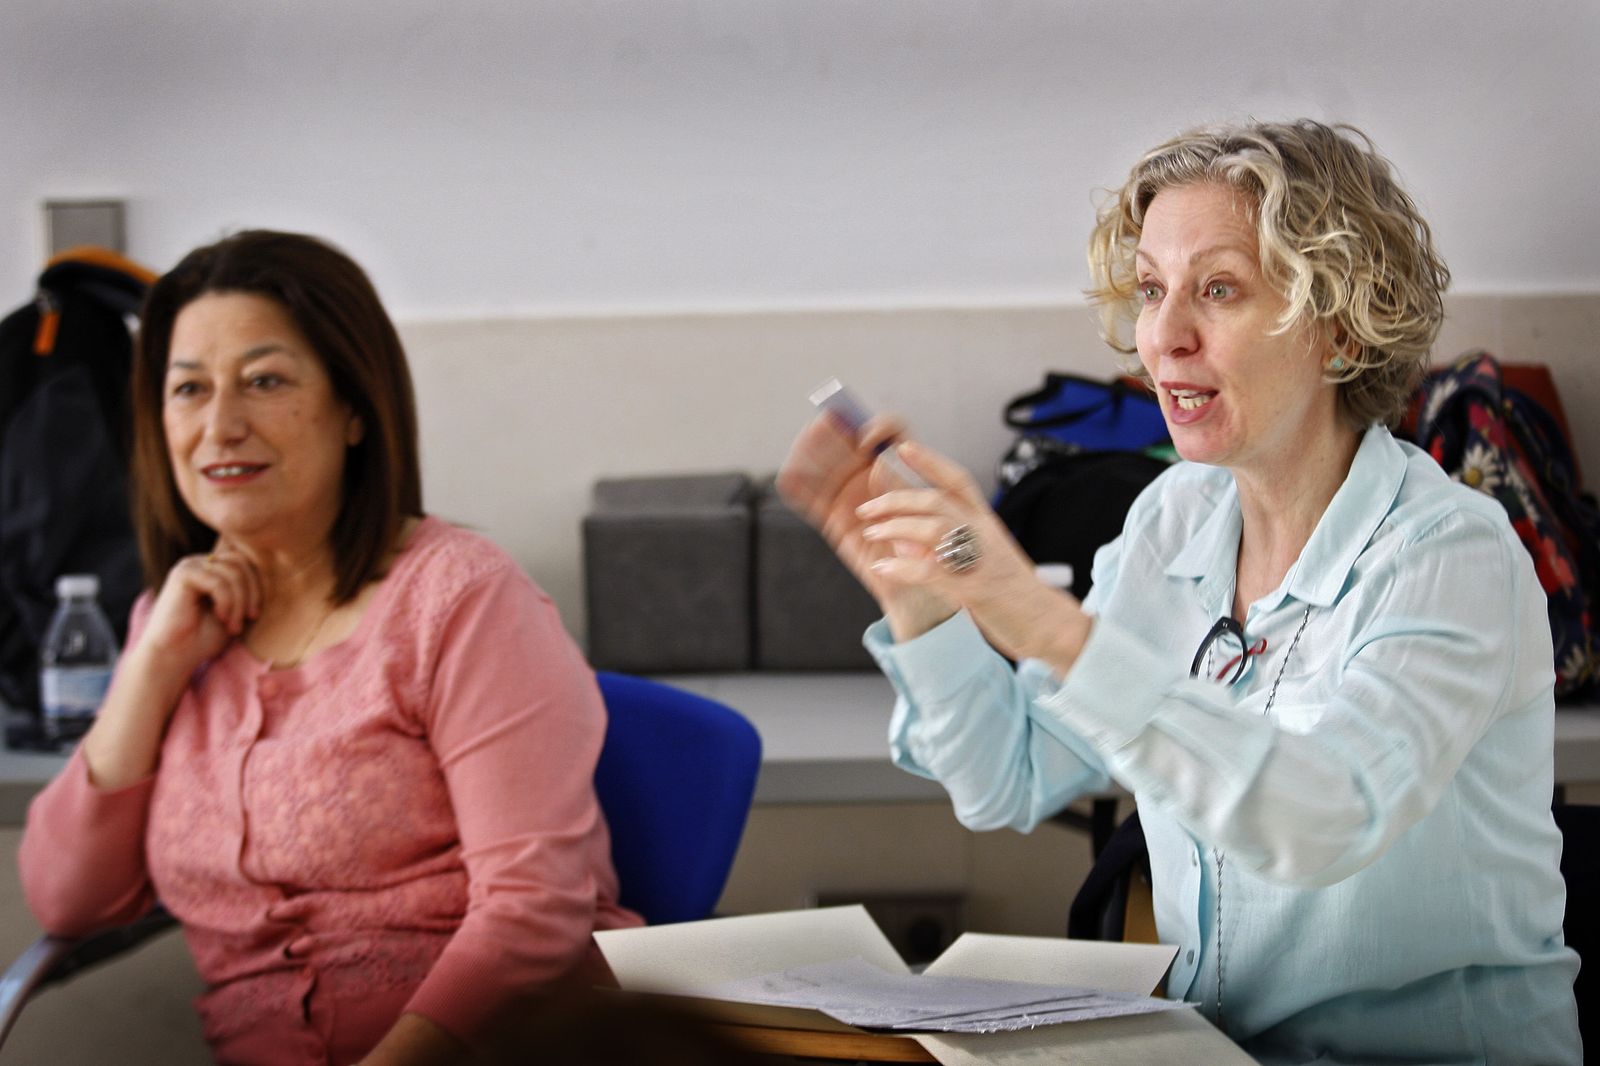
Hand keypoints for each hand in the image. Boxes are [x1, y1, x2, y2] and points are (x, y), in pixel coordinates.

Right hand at [137, 543, 263, 677]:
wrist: (173, 656)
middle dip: (251, 593)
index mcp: (212, 568)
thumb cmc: (203, 638)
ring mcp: (190, 566)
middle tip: (248, 619)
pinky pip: (219, 582)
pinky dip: (227, 603)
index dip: (257, 587)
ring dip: (240, 602)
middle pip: (242, 563)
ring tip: (234, 626)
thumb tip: (277, 571)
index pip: (246, 562)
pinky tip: (221, 619)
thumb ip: (246, 590)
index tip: (254, 615)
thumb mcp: (235, 610)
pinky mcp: (182, 575)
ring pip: (234, 572)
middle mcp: (200, 562)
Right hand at [776, 411, 956, 636]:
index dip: (879, 427)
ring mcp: (848, 496)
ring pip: (822, 467)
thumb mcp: (922, 513)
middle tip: (825, 425)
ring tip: (805, 445)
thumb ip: (899, 486)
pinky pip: (809, 500)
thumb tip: (878, 462)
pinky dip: (797, 487)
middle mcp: (870, 475)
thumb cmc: (928, 546)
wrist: (919, 587)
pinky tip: (790, 476)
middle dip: (834, 431)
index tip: (869, 440)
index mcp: (898, 464)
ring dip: (810, 452)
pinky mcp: (831, 519)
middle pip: (846, 442)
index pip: (890, 432)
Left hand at [854, 440, 1091, 667]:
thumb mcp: (986, 555)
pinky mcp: (974, 587)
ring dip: (896, 527)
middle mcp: (984, 533)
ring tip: (871, 534)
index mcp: (987, 522)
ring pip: (933, 527)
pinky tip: (884, 567)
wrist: (1046, 622)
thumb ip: (952, 541)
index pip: (957, 481)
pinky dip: (903, 566)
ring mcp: (980, 558)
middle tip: (867, 509)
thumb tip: (909, 536)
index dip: (930, 462)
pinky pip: (931, 570)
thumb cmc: (1014, 592)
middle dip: (896, 500)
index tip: (903, 448)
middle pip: (936, 501)